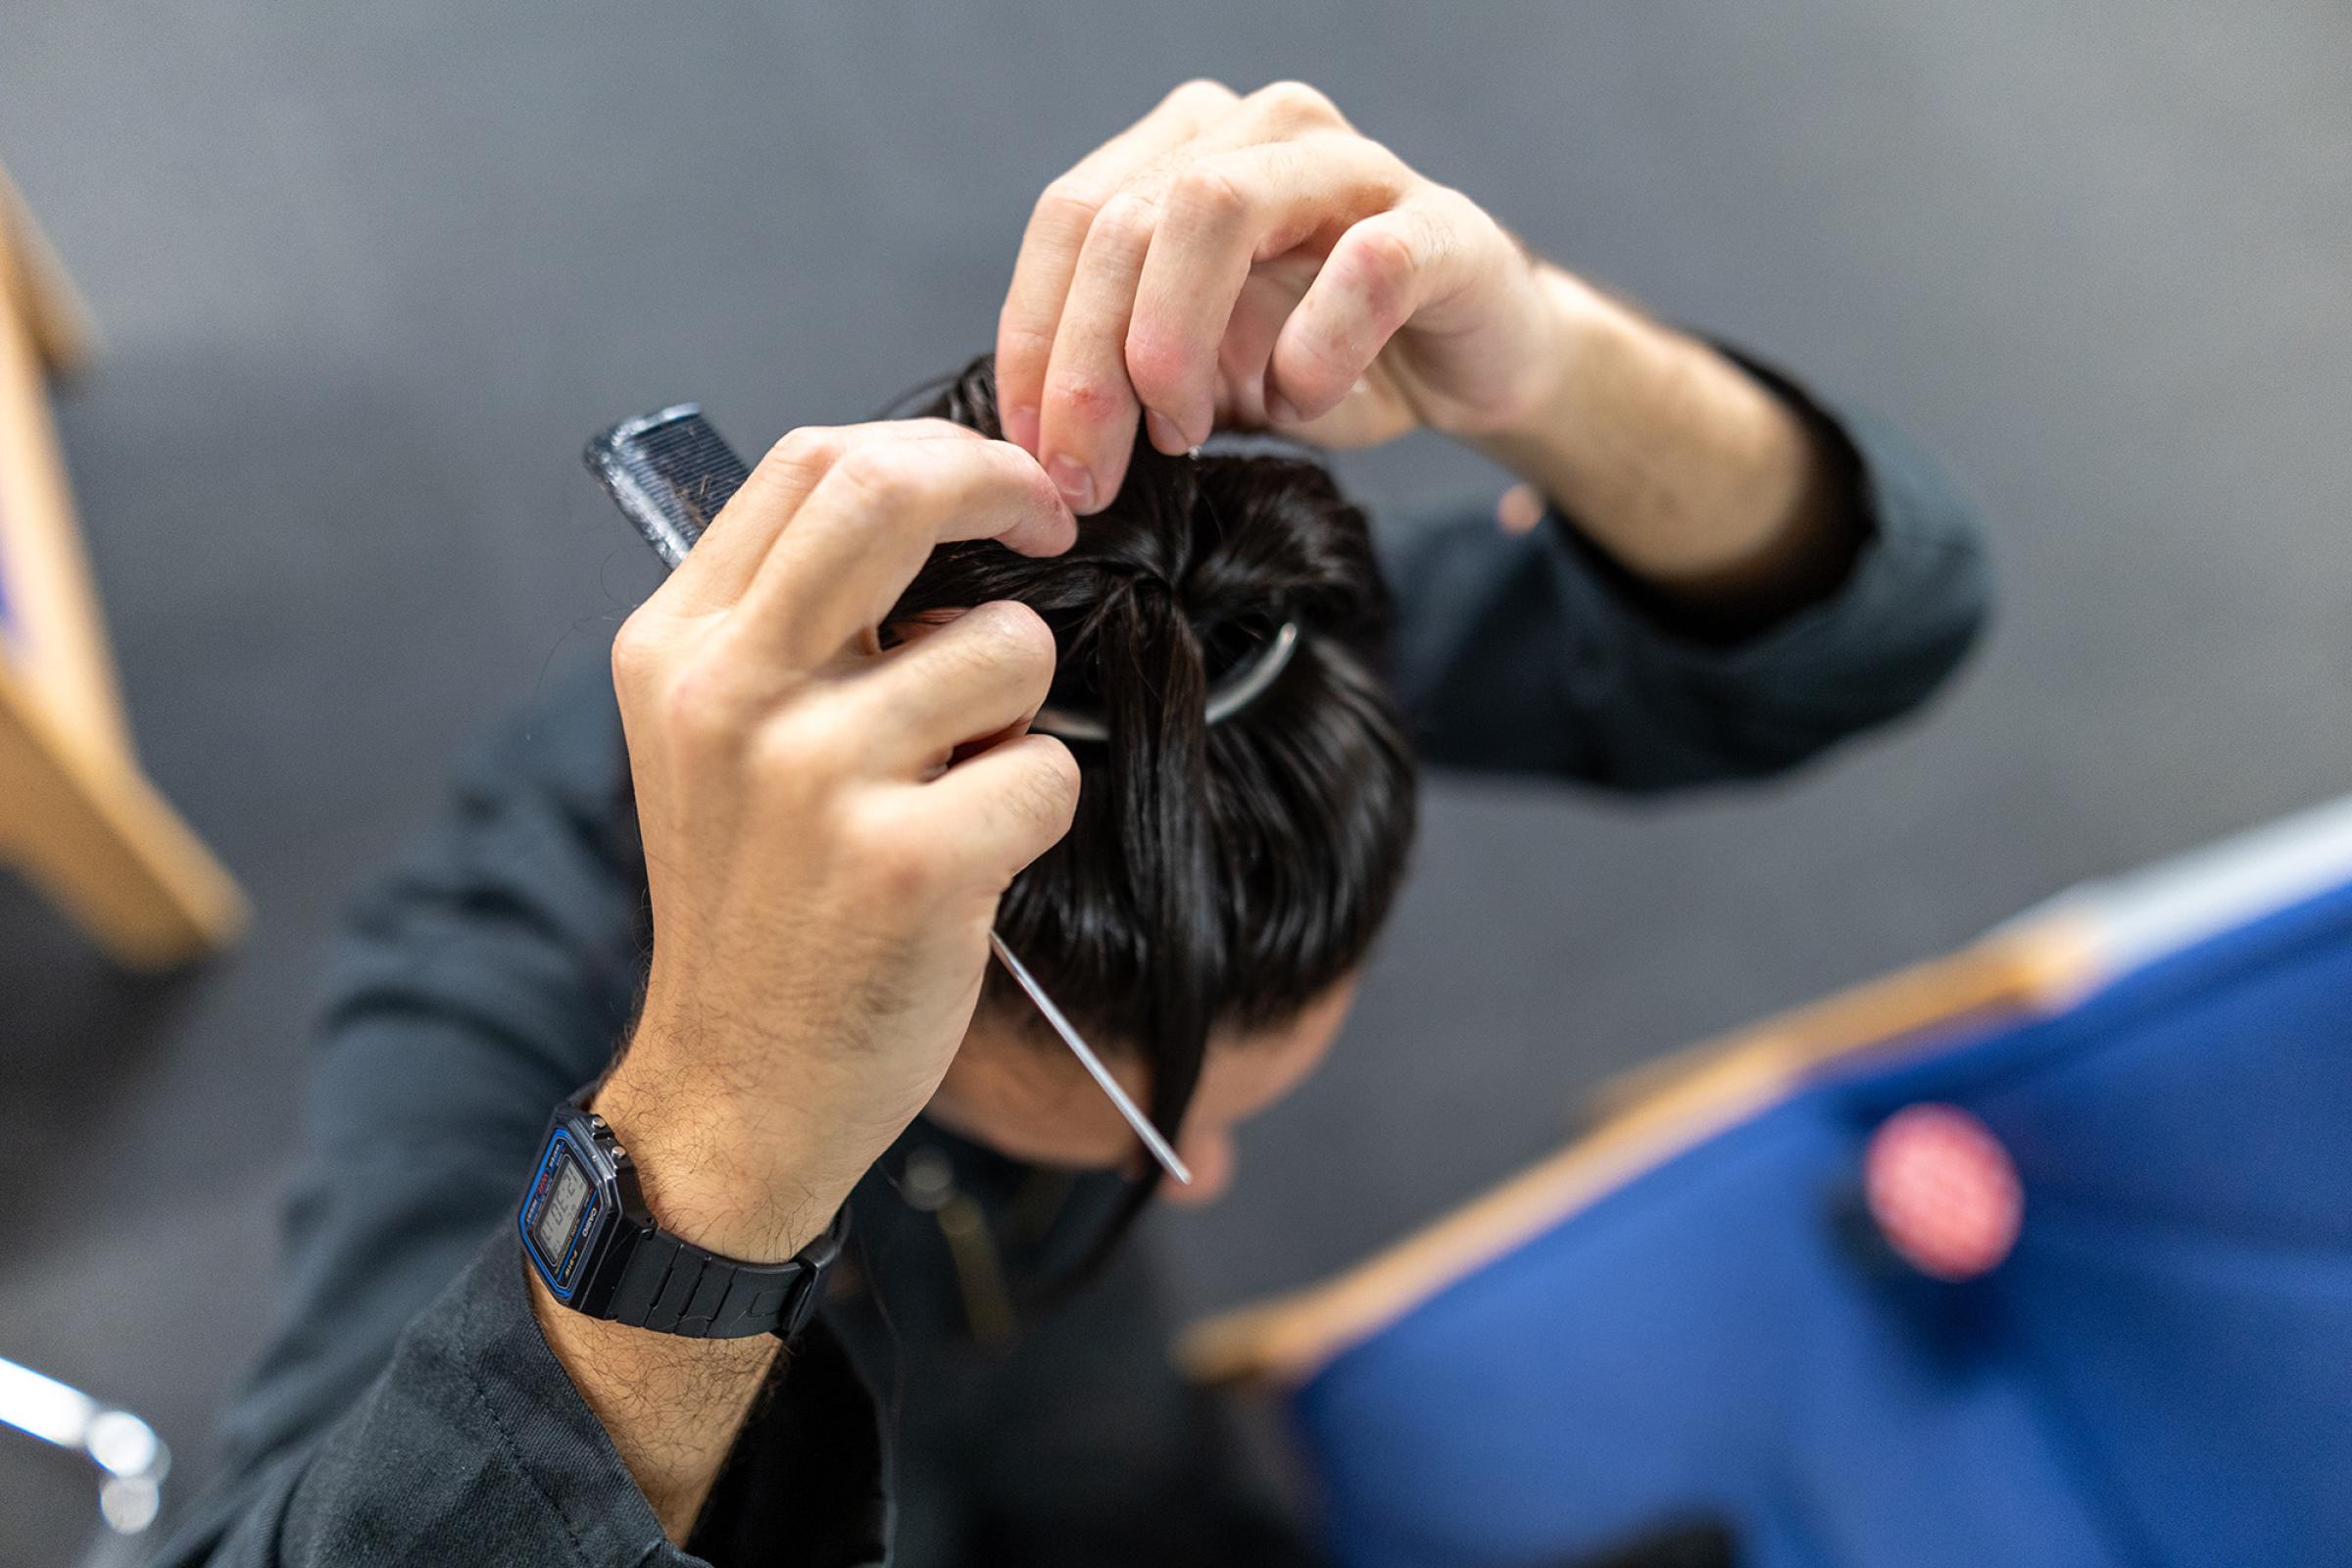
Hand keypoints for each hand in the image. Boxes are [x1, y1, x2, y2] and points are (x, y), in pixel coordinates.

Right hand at [598, 420, 1080, 1261]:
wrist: (738, 1091)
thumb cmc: (758, 905)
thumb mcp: (717, 740)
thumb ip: (793, 621)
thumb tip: (934, 501)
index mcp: (678, 647)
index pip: (813, 462)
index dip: (937, 448)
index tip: (1004, 488)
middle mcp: (730, 694)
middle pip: (892, 489)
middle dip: (1005, 486)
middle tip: (1055, 522)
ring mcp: (814, 775)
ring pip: (1007, 648)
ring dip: (1021, 708)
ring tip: (960, 780)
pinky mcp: (905, 860)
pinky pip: (1045, 772)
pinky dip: (1035, 808)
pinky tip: (973, 861)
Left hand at [995, 78, 1563, 512]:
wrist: (1470, 364)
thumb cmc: (1326, 356)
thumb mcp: (1200, 373)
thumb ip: (1119, 376)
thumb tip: (1034, 435)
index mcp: (1187, 148)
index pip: (1072, 218)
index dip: (1034, 337)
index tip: (1033, 450)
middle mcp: (1260, 131)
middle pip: (1127, 219)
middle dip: (1088, 366)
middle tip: (1087, 477)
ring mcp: (1352, 166)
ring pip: (1216, 208)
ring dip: (1174, 340)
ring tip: (1183, 432)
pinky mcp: (1442, 226)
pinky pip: (1366, 263)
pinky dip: (1317, 346)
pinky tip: (1302, 400)